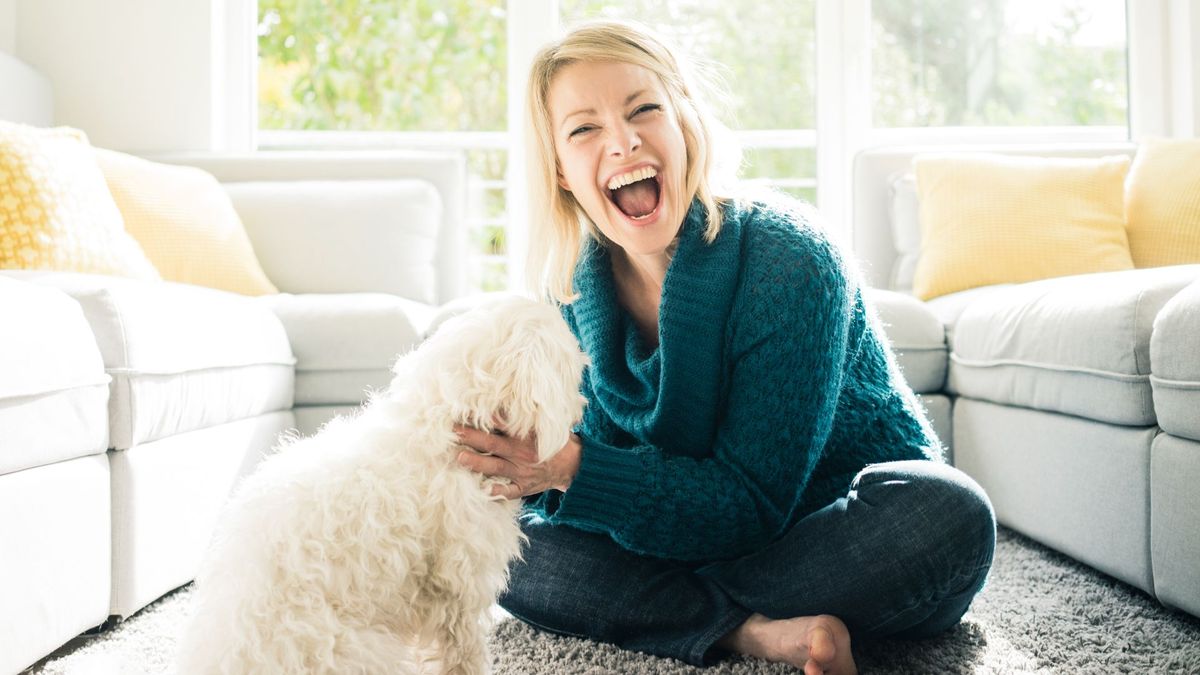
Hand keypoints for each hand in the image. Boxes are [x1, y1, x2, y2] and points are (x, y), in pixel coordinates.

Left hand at [454, 422, 581, 499]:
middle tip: (453, 431)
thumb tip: (499, 405)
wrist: (572, 465)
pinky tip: (482, 490)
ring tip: (459, 457)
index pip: (503, 424)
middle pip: (493, 444)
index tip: (468, 411)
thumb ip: (523, 419)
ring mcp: (522, 472)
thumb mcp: (542, 427)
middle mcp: (522, 453)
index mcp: (526, 436)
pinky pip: (508, 491)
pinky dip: (496, 492)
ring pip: (496, 467)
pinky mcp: (523, 487)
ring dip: (477, 463)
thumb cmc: (552, 442)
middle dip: (472, 437)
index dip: (486, 418)